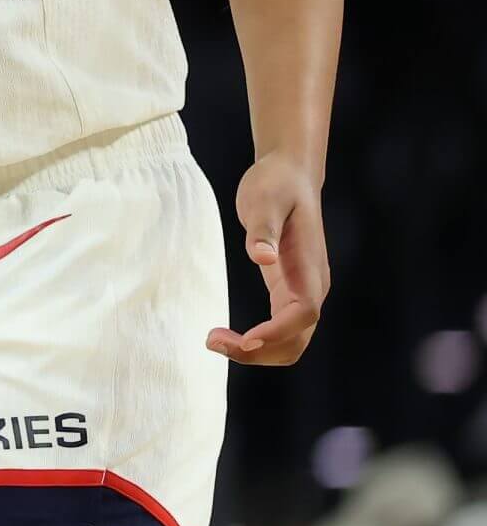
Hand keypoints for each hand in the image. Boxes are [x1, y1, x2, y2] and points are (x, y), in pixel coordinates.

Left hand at [207, 155, 327, 365]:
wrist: (290, 174)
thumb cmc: (276, 184)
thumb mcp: (264, 199)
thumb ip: (262, 229)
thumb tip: (261, 258)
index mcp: (310, 266)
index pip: (304, 312)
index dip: (278, 332)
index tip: (244, 339)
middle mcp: (313, 284)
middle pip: (299, 338)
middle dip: (261, 351)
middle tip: (213, 341)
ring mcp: (304, 290)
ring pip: (292, 340)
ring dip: (258, 351)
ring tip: (215, 341)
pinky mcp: (290, 289)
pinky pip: (282, 329)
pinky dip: (259, 342)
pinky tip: (229, 336)